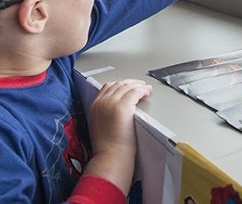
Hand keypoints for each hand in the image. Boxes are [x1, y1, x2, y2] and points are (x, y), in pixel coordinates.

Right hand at [84, 80, 151, 194]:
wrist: (110, 157)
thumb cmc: (108, 148)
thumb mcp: (100, 126)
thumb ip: (104, 114)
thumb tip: (115, 109)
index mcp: (94, 106)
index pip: (107, 87)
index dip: (120, 84)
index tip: (128, 86)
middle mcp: (101, 102)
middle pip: (117, 84)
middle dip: (130, 83)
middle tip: (140, 85)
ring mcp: (111, 103)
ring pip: (127, 86)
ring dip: (138, 85)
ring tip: (146, 88)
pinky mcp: (123, 107)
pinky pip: (135, 92)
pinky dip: (142, 90)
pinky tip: (147, 92)